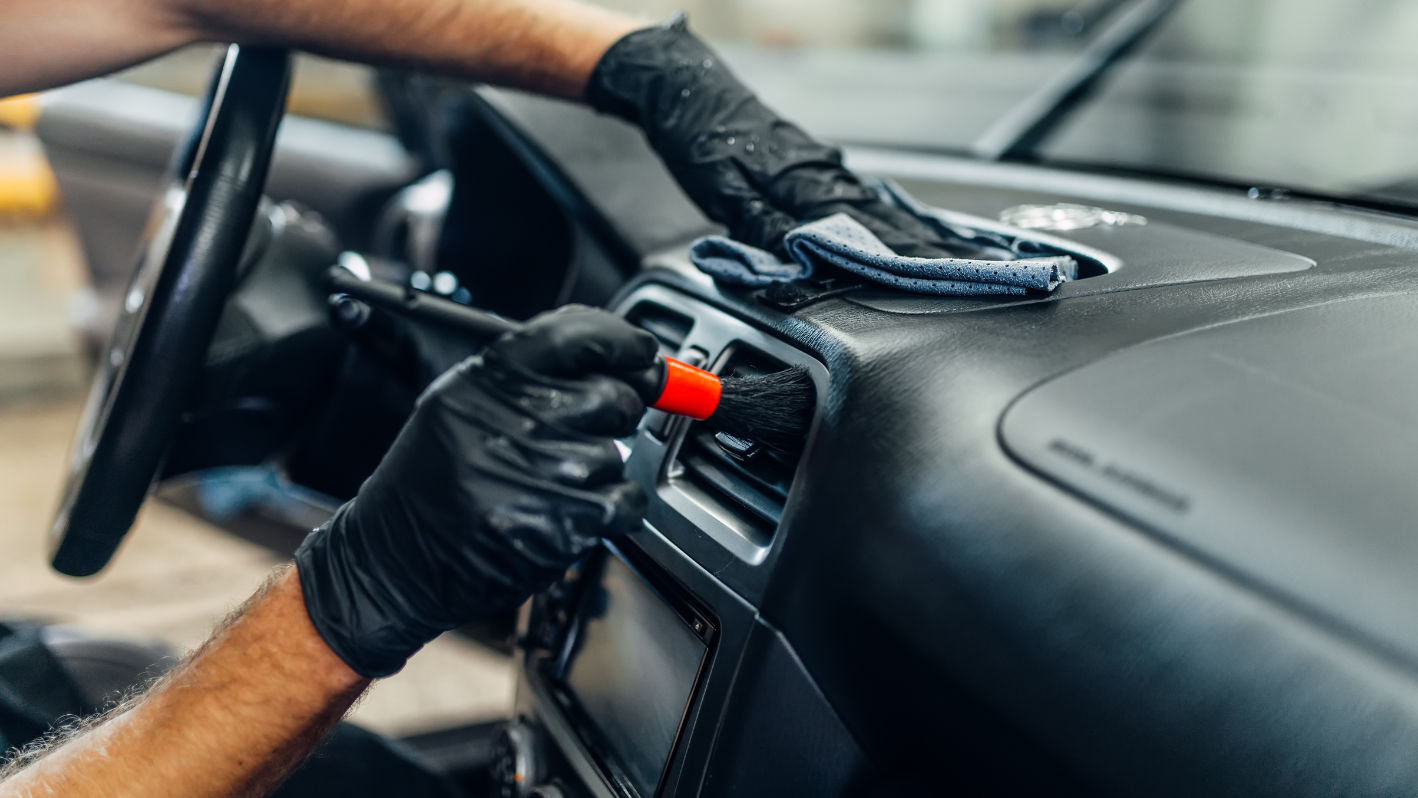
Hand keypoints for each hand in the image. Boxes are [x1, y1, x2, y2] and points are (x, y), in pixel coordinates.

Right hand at [294, 306, 658, 676]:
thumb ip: (532, 376)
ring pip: (619, 452)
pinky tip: (569, 512)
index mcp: (487, 379)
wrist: (394, 558)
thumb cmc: (431, 482)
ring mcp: (542, 471)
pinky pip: (627, 500)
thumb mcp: (461, 405)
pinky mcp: (563, 521)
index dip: (622, 340)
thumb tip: (618, 359)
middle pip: (614, 395)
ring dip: (599, 470)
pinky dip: (613, 509)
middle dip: (611, 415)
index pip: (577, 334)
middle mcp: (516, 418)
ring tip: (547, 485)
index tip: (642, 351)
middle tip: (576, 436)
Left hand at [586, 16, 964, 260]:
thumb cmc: (699, 137)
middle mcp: (823, 172)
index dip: (905, 259)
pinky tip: (903, 224)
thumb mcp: (721, 191)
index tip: (942, 277)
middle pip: (884, 220)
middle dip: (927, 250)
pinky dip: (888, 215)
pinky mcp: (812, 162)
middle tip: (971, 273)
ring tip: (950, 256)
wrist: (686, 85)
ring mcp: (821, 165)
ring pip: (877, 208)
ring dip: (914, 234)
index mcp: (805, 182)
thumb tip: (799, 260)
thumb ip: (762, 228)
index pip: (866, 231)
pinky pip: (860, 195)